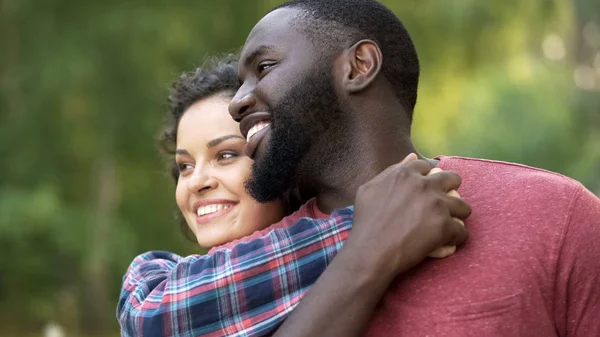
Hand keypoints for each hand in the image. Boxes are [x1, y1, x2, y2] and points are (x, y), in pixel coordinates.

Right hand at [349, 153, 470, 280]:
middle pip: (453, 179)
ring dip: (457, 216)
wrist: (370, 251)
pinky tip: (446, 243)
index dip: (427, 179)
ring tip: (448, 226)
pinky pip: (462, 231)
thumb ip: (392, 170)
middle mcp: (424, 185)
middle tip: (443, 206)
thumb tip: (413, 156)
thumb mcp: (370, 188)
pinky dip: (456, 239)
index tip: (424, 192)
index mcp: (406, 173)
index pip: (427, 166)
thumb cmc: (365, 221)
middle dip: (451, 190)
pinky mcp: (445, 226)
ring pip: (464, 207)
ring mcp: (437, 205)